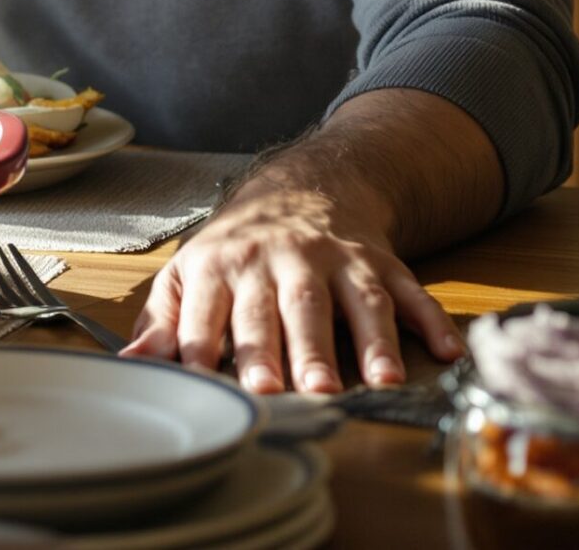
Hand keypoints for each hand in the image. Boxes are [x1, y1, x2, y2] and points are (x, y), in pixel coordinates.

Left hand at [122, 184, 464, 393]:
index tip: (214, 380)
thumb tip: (131, 366)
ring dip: (367, 341)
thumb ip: (163, 321)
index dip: (213, 345)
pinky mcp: (380, 263)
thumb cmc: (235, 250)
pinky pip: (411, 291)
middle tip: (299, 390)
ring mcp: (335, 260)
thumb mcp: (189, 275)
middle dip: (293, 350)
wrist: (301, 189)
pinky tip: (446, 351)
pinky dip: (431, 320)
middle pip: (288, 308)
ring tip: (374, 380)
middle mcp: (280, 260)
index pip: (216, 311)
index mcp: (224, 265)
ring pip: (352, 301)